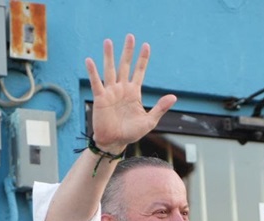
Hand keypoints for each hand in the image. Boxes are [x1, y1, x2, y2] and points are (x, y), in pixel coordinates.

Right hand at [85, 34, 176, 151]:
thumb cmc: (131, 133)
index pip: (139, 71)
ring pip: (110, 70)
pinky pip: (96, 83)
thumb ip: (160, 108)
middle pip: (125, 66)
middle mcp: (122, 89)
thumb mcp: (149, 121)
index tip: (146, 45)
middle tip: (130, 36)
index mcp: (134, 92)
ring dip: (109, 56)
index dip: (142, 59)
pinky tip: (90, 60)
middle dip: (127, 51)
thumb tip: (174, 96)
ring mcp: (110, 92)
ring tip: (108, 41)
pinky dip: (92, 72)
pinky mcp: (100, 98)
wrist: (115, 142)